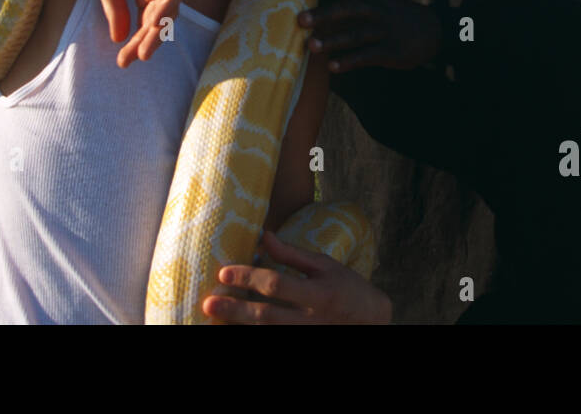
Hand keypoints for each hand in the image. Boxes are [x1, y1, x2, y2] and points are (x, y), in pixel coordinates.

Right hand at [86, 0, 184, 67]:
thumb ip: (115, 8)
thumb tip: (118, 38)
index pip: (145, 22)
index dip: (136, 42)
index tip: (122, 62)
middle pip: (160, 19)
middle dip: (147, 41)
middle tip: (133, 59)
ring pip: (170, 7)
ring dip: (158, 29)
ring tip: (144, 48)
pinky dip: (166, 5)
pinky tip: (153, 21)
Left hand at [202, 231, 391, 323]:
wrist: (372, 322)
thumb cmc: (348, 288)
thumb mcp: (325, 265)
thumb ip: (293, 255)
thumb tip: (264, 237)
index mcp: (318, 294)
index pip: (277, 285)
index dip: (249, 279)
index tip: (224, 274)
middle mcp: (310, 320)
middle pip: (266, 316)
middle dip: (235, 311)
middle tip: (208, 304)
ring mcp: (306, 336)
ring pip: (267, 334)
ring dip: (240, 328)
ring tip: (215, 321)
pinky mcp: (303, 343)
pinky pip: (274, 341)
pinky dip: (255, 335)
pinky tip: (236, 330)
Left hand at [296, 0, 442, 72]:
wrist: (435, 30)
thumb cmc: (395, 17)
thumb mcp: (377, 3)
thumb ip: (351, 5)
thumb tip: (316, 10)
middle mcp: (377, 11)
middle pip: (348, 9)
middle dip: (324, 14)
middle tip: (300, 19)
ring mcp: (385, 32)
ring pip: (357, 34)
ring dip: (333, 40)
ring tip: (311, 47)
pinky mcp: (392, 52)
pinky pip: (368, 56)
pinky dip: (350, 61)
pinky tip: (332, 67)